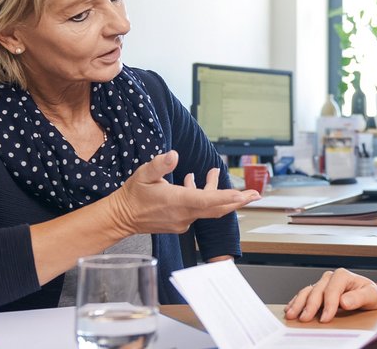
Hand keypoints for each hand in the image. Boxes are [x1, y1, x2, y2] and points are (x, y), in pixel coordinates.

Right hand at [106, 150, 259, 234]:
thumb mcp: (144, 174)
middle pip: (217, 208)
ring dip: (216, 192)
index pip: (208, 201)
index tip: (244, 195)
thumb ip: (160, 164)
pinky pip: (198, 210)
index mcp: (178, 202)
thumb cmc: (133, 195)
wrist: (121, 218)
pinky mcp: (180, 222)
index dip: (227, 197)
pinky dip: (202, 197)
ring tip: (214, 172)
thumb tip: (174, 155)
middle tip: (256, 194)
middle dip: (238, 200)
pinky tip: (193, 181)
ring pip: (208, 207)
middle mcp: (184, 214)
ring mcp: (183, 220)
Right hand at [285, 268, 376, 321]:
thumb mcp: (371, 295)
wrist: (372, 298)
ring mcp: (322, 285)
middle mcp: (330, 278)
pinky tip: (290, 309)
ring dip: (298, 304)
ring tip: (292, 314)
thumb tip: (344, 301)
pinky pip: (304, 296)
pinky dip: (296, 302)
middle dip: (309, 306)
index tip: (325, 318)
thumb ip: (359, 298)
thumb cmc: (372, 296)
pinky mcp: (318, 292)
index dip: (328, 305)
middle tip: (304, 319)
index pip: (332, 290)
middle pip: (316, 291)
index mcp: (342, 275)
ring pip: (307, 292)